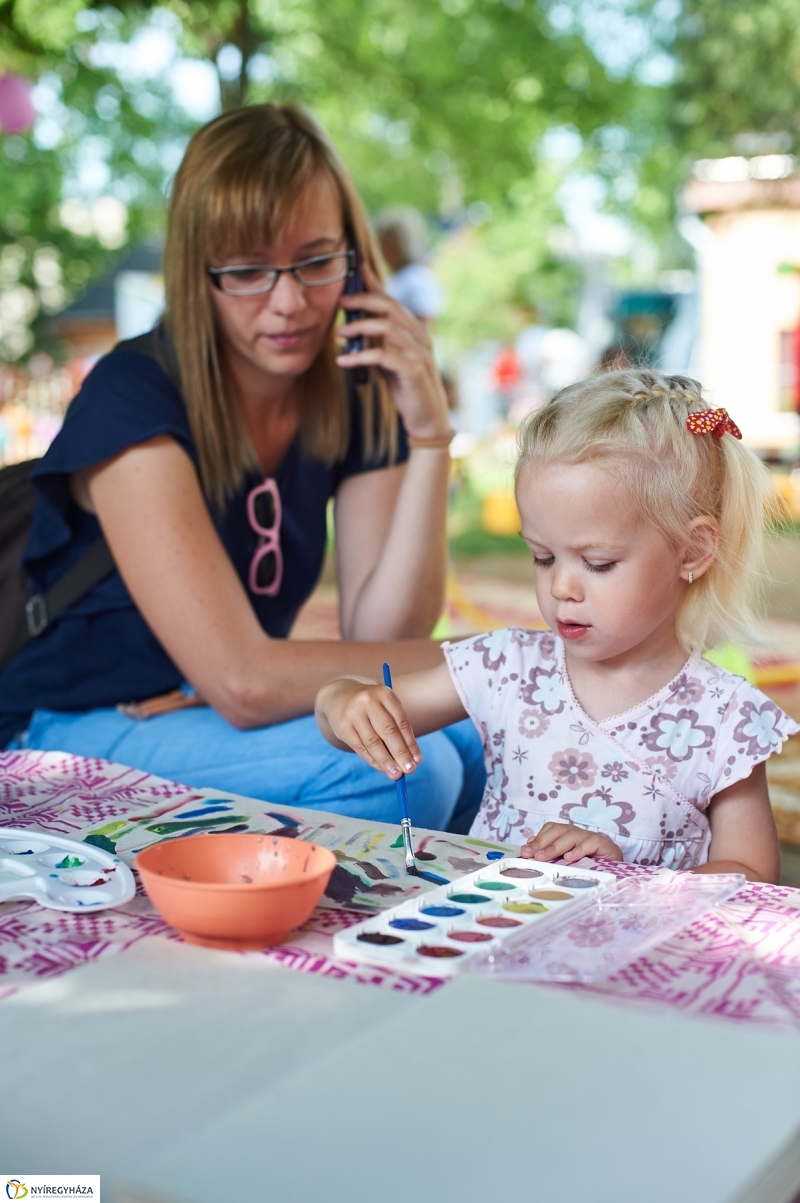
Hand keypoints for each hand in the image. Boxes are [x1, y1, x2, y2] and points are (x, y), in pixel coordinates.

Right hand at [315, 677, 422, 778]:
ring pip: (373, 743)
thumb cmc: (371, 706)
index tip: (418, 760)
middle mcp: (368, 702)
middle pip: (388, 731)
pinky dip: (373, 760)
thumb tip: (411, 759)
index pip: (401, 722)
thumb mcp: (385, 708)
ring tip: (396, 775)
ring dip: (386, 761)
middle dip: (400, 753)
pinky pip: (361, 748)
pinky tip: (382, 768)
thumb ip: (398, 730)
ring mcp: (353, 714)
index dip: (410, 743)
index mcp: (384, 694)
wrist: (339, 696)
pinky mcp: (343, 727)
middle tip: (410, 771)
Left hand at [336, 262, 449, 440]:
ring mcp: (419, 353)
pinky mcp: (413, 371)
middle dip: (364, 301)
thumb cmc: (407, 389)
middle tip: (340, 304)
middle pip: (390, 308)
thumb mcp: (390, 361)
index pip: (393, 301)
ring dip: (360, 327)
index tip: (357, 270)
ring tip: (339, 333)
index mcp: (415, 331)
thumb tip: (353, 328)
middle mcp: (420, 337)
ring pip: (387, 328)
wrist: (427, 419)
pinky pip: (383, 356)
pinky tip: (343, 361)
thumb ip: (378, 343)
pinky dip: (360, 356)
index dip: (376, 285)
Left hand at [521, 822, 623, 863]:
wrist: (615, 865)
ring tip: (544, 857)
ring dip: (556, 846)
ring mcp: (589, 836)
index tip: (525, 852)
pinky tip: (569, 858)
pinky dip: (579, 849)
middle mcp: (576, 832)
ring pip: (571, 836)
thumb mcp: (567, 859)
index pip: (549, 830)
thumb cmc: (588, 862)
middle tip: (531, 855)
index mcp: (566, 833)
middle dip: (542, 842)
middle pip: (557, 831)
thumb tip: (529, 847)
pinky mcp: (602, 844)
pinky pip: (590, 843)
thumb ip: (550, 852)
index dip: (537, 839)